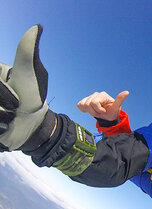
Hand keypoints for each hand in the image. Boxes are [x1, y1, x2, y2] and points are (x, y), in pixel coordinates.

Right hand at [0, 25, 49, 149]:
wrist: (33, 126)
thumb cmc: (32, 97)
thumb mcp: (31, 73)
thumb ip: (28, 51)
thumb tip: (37, 27)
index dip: (2, 92)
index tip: (15, 100)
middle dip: (2, 105)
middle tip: (14, 108)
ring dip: (0, 117)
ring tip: (10, 118)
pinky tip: (5, 126)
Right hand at [77, 91, 128, 120]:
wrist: (107, 117)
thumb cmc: (112, 112)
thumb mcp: (116, 107)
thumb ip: (119, 99)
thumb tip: (127, 92)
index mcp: (103, 95)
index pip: (94, 102)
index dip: (98, 109)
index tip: (104, 111)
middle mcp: (96, 94)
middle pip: (88, 104)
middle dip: (94, 111)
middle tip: (101, 112)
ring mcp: (89, 97)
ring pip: (83, 105)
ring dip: (90, 111)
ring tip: (97, 111)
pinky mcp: (84, 101)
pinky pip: (79, 105)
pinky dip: (84, 110)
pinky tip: (91, 110)